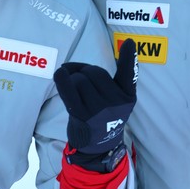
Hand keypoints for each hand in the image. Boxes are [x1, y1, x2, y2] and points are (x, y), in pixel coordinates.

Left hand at [53, 39, 136, 171]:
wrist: (97, 146)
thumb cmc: (104, 116)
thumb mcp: (116, 102)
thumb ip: (109, 82)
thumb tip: (78, 66)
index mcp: (127, 97)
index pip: (129, 75)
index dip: (130, 57)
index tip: (129, 42)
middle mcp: (116, 103)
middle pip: (94, 72)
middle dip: (83, 71)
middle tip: (78, 78)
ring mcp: (99, 111)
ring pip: (80, 80)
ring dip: (73, 78)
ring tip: (73, 88)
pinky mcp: (82, 116)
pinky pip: (69, 91)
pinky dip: (62, 80)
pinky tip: (60, 74)